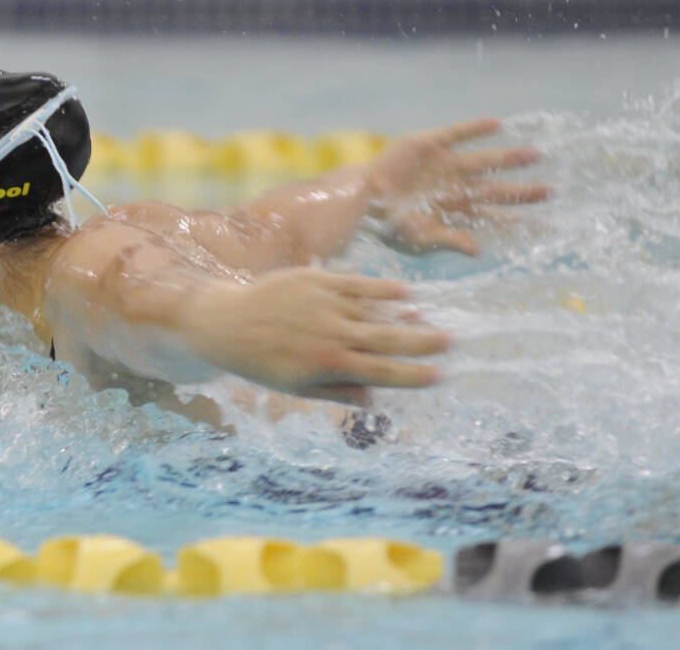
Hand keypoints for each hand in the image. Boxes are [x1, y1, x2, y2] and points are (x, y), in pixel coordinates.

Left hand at [183, 267, 449, 403]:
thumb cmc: (263, 362)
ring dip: (406, 315)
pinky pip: (359, 284)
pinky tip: (407, 292)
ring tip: (430, 317)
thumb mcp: (298, 388)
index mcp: (329, 365)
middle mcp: (332, 334)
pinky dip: (384, 288)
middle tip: (452, 342)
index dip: (412, 375)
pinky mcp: (318, 281)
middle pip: (388, 339)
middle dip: (422, 342)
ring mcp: (326, 305)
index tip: (439, 376)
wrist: (227, 323)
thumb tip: (377, 399)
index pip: (382, 372)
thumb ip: (339, 392)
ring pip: (377, 311)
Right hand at [366, 118, 548, 254]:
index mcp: (457, 212)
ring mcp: (446, 165)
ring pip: (485, 161)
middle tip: (551, 192)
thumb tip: (478, 250)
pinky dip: (476, 129)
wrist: (361, 199)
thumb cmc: (388, 224)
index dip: (519, 221)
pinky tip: (498, 124)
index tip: (545, 227)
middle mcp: (457, 187)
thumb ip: (449, 240)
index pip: (495, 217)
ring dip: (509, 158)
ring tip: (535, 155)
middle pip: (498, 190)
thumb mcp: (420, 239)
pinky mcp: (430, 145)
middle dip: (523, 192)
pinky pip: (458, 134)